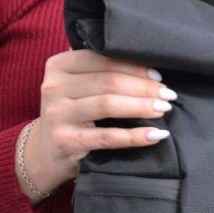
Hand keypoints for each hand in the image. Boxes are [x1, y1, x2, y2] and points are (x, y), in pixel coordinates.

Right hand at [16, 49, 176, 203]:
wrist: (45, 153)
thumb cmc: (70, 115)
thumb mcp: (75, 87)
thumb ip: (97, 70)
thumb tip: (144, 58)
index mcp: (58, 65)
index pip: (102, 59)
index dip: (134, 66)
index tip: (158, 76)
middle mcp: (54, 87)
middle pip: (108, 82)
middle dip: (143, 88)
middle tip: (168, 95)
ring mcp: (58, 115)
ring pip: (108, 105)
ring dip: (142, 106)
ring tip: (164, 109)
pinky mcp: (67, 141)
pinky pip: (108, 137)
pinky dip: (135, 136)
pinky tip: (155, 134)